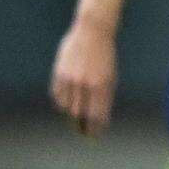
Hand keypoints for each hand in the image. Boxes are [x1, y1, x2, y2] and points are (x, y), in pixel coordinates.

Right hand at [50, 18, 117, 136]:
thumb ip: (103, 97)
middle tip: (83, 132)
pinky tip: (66, 105)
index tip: (94, 135)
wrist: (93, 32)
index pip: (97, 116)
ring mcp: (71, 78)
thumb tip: (98, 119)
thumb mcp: (111, 77)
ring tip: (75, 119)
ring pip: (67, 108)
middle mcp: (85, 84)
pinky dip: (61, 103)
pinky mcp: (60, 73)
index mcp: (102, 86)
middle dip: (81, 126)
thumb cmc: (105, 57)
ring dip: (71, 116)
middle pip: (80, 116)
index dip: (95, 129)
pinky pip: (57, 96)